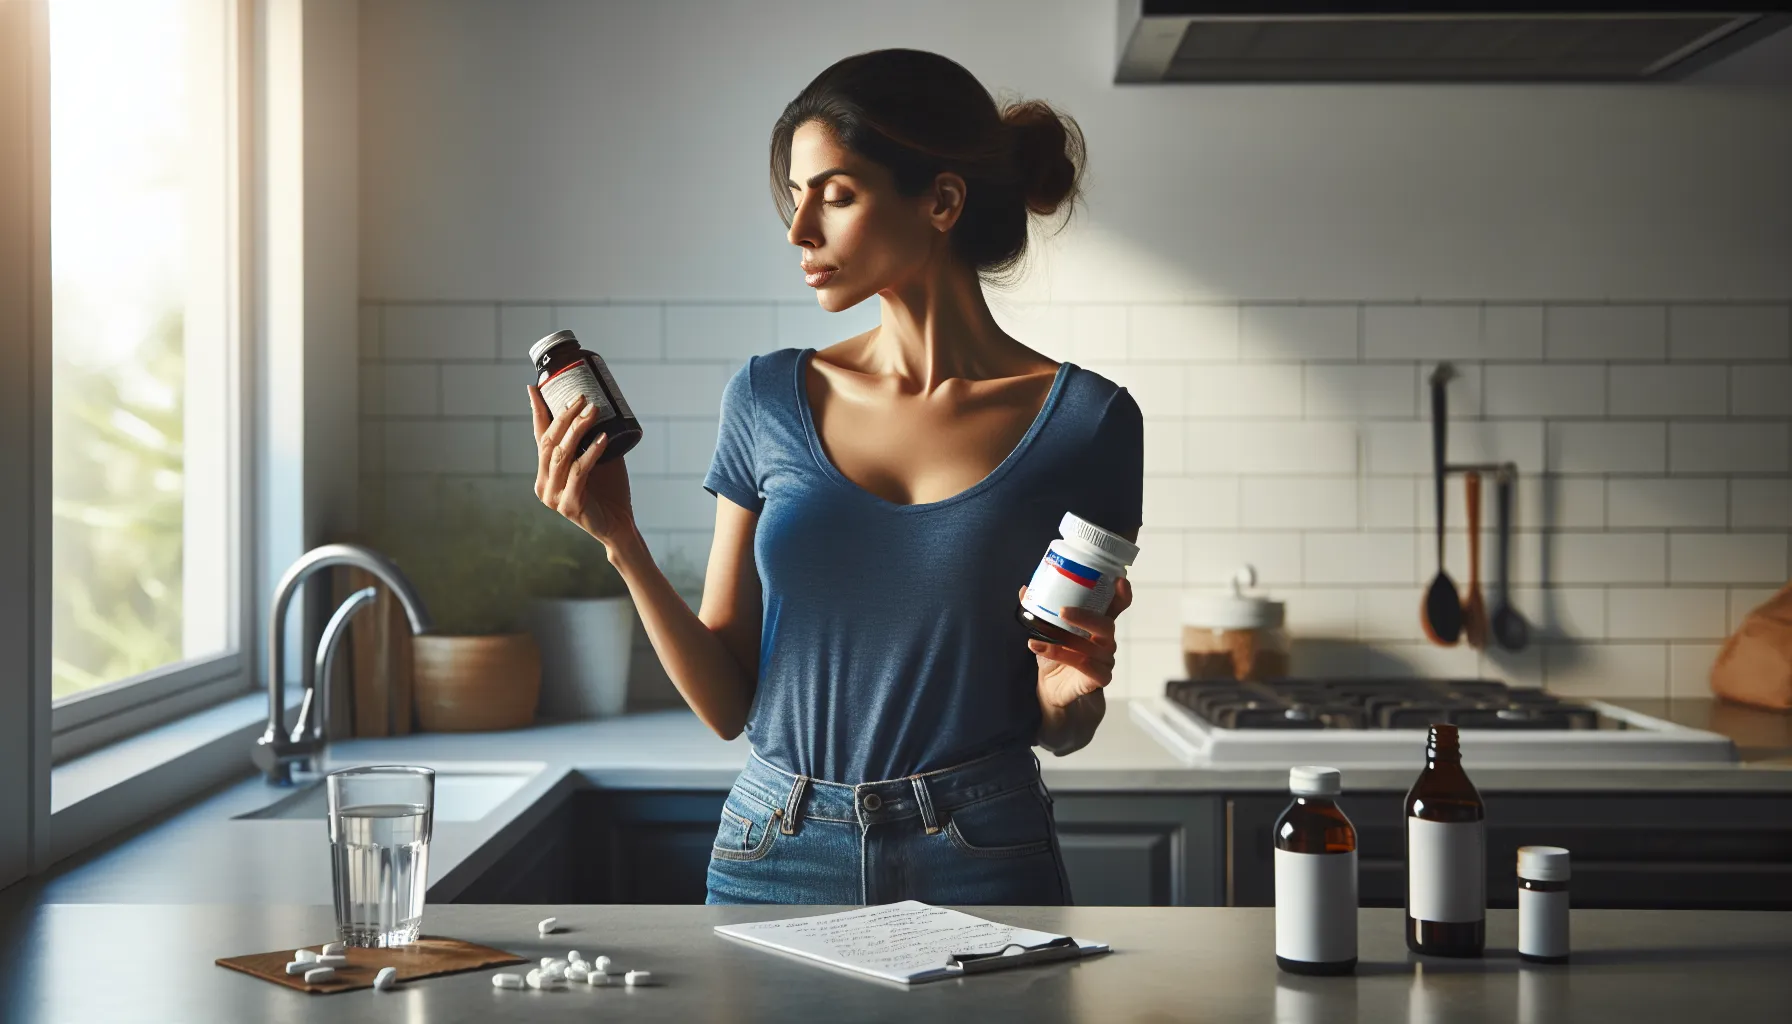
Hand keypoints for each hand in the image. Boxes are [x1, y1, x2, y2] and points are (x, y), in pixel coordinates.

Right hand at [529, 386, 634, 545]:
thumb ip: (587, 439)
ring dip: (578, 429)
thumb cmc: (608, 490)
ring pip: (561, 454)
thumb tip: (595, 406)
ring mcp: (553, 495)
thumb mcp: (595, 458)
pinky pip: (579, 471)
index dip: (537, 411)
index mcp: (545, 471)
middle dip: (565, 416)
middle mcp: (543, 483)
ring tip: (594, 411)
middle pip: (549, 442)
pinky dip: (591, 452)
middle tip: (582, 397)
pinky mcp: (569, 505)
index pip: (539, 436)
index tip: (535, 388)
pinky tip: (602, 438)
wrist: (618, 524)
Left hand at [1019, 577, 1132, 710]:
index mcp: (1097, 624)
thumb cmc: (1055, 653)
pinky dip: (1064, 658)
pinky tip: (1043, 652)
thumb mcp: (1045, 630)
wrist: (1051, 687)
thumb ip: (1039, 609)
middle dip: (1086, 617)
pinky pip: (1088, 668)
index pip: (1116, 606)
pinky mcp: (1100, 678)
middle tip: (1063, 611)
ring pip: (1092, 648)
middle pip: (1107, 625)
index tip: (1120, 581)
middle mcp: (1105, 640)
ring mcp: (1105, 660)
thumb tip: (1025, 590)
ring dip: (1065, 642)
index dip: (1122, 595)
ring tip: (1038, 639)